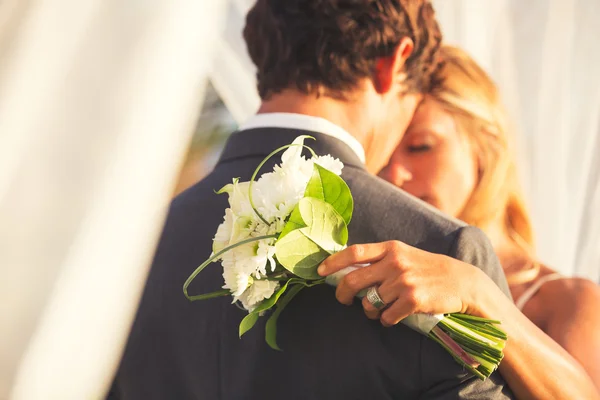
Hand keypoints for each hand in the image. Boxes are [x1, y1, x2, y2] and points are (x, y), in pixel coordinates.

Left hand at [317, 241, 483, 326]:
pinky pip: (386, 316)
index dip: (333, 262)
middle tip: (343, 300)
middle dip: (342, 294)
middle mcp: (395, 262)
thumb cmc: (427, 269)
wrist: (462, 282)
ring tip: (381, 308)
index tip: (320, 271)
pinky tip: (395, 315)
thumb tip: (348, 269)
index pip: (354, 252)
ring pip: (370, 302)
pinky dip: (386, 319)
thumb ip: (380, 259)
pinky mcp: (413, 300)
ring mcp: (404, 281)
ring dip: (370, 310)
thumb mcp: (404, 255)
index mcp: (391, 248)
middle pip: (354, 280)